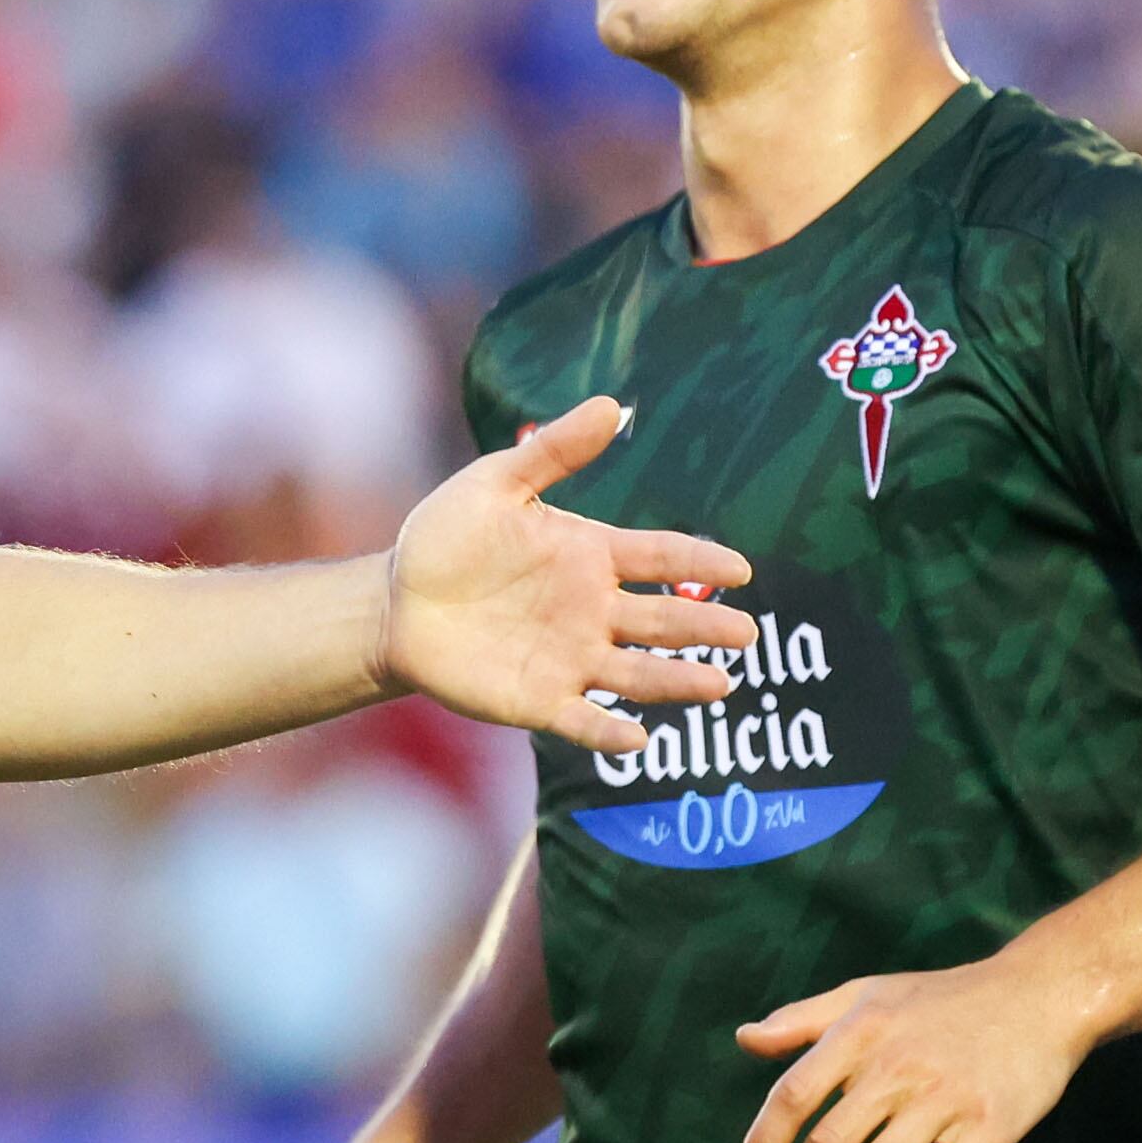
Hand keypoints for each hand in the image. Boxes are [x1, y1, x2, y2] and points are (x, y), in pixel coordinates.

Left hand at [377, 396, 758, 755]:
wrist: (396, 601)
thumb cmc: (447, 538)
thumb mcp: (496, 483)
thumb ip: (553, 452)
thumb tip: (611, 405)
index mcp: (592, 555)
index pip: (661, 557)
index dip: (700, 562)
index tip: (738, 569)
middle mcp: (594, 610)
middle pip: (662, 620)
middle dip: (704, 627)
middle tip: (745, 634)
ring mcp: (571, 657)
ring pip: (637, 673)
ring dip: (677, 681)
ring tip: (718, 684)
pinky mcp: (538, 700)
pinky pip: (582, 719)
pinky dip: (609, 730)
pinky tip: (639, 737)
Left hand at [733, 956, 1098, 1142]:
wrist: (1039, 995)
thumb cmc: (942, 999)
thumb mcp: (865, 995)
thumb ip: (801, 1020)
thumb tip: (744, 1039)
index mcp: (858, 1034)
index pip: (795, 1094)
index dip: (765, 1140)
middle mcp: (895, 1067)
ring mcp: (945, 1098)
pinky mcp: (991, 1125)